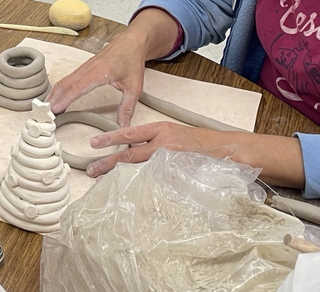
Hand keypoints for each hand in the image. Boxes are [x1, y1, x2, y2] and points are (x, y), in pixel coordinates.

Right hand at [47, 8, 180, 126]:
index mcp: (99, 72)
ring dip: (53, 95)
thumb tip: (123, 127)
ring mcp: (84, 67)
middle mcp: (88, 69)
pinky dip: (58, 90)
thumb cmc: (132, 60)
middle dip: (52, 100)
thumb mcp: (135, 87)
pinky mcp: (83, 68)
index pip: (77, 88)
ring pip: (63, 82)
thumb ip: (128, 108)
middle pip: (64, 85)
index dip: (64, 100)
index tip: (54, 110)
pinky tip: (55, 98)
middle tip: (43, 116)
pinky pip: (67, 79)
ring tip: (45, 110)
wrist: (131, 41)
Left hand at [85, 121, 235, 176]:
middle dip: (108, 162)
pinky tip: (128, 190)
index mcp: (162, 129)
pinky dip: (140, 185)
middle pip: (129, 153)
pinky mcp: (177, 173)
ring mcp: (170, 159)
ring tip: (102, 179)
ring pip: (138, 167)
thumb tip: (134, 154)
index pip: (130, 133)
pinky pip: (154, 180)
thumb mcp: (176, 136)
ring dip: (118, 174)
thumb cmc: (203, 144)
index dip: (111, 138)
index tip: (94, 143)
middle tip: (91, 168)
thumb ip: (156, 143)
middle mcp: (163, 142)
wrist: (228, 151)